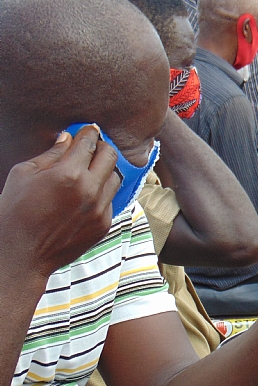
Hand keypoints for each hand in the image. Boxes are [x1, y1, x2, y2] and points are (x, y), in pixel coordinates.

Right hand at [0, 125, 119, 279]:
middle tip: (92, 148)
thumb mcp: (23, 175)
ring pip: (115, 178)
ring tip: (89, 172)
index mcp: (68, 174)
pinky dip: (101, 194)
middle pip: (110, 156)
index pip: (89, 142)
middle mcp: (90, 190)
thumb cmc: (15, 212)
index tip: (88, 130)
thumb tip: (68, 138)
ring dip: (104, 171)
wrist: (21, 254)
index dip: (89, 132)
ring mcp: (100, 208)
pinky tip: (85, 196)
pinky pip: (111, 200)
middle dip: (102, 147)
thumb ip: (51, 154)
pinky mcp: (104, 224)